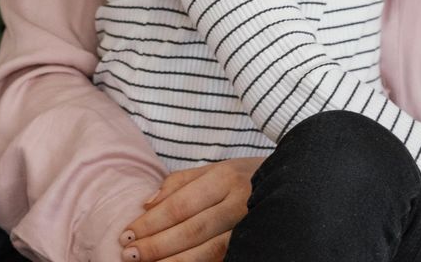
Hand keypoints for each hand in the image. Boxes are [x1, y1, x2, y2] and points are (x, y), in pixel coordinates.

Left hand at [121, 156, 261, 261]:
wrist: (294, 183)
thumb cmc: (247, 177)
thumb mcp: (216, 168)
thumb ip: (180, 182)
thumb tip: (146, 203)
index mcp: (227, 178)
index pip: (180, 204)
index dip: (151, 222)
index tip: (126, 234)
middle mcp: (240, 202)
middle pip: (191, 230)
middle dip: (157, 244)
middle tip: (129, 254)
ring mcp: (250, 226)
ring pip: (207, 251)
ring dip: (174, 261)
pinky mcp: (254, 243)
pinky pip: (222, 258)